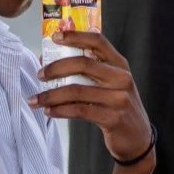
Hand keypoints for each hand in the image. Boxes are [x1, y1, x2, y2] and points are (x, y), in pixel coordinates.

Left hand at [31, 31, 153, 164]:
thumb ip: (89, 71)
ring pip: (77, 90)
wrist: (136, 137)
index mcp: (120, 65)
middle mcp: (122, 78)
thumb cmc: (116, 106)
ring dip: (51, 95)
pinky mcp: (113, 118)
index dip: (75, 36)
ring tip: (36, 99)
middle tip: (40, 75)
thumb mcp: (111, 84)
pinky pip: (79, 110)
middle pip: (83, 64)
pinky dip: (60, 110)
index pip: (98, 41)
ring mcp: (119, 98)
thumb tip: (49, 61)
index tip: (55, 37)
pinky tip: (50, 111)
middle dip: (55, 68)